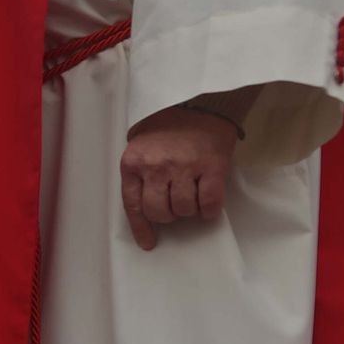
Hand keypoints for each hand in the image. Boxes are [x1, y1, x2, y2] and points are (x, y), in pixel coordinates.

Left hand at [120, 105, 237, 250]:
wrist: (198, 101)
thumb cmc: (167, 127)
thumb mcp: (141, 147)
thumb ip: (140, 174)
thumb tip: (147, 210)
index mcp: (133, 163)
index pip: (132, 205)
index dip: (141, 227)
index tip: (148, 242)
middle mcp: (155, 167)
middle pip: (158, 211)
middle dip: (167, 216)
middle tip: (174, 205)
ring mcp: (183, 167)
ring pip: (183, 209)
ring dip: (189, 210)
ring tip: (191, 195)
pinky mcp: (211, 166)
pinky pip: (209, 202)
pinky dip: (209, 210)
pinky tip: (208, 204)